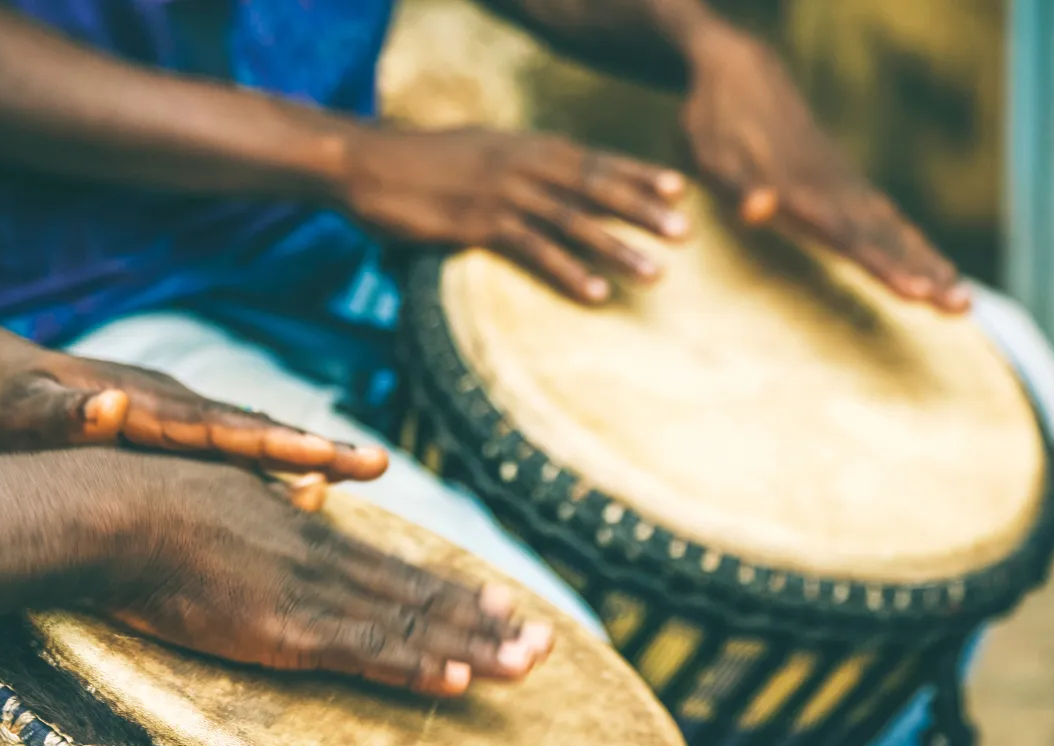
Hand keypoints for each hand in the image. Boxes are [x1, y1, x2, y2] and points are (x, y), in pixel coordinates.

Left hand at [0, 348, 387, 481]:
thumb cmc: (4, 408)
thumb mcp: (20, 413)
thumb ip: (62, 413)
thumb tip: (108, 404)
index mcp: (149, 409)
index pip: (222, 429)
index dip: (274, 446)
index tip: (325, 457)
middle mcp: (177, 408)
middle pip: (258, 430)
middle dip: (318, 448)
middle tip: (378, 466)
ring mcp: (181, 419)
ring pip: (256, 440)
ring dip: (310, 456)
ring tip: (365, 472)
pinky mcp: (175, 436)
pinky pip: (237, 455)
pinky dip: (277, 469)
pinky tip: (308, 495)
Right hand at [100, 458, 552, 696]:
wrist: (113, 512)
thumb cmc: (150, 499)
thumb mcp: (230, 486)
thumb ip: (279, 497)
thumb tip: (311, 491)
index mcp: (310, 533)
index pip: (398, 568)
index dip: (455, 591)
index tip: (503, 603)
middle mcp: (326, 560)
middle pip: (422, 597)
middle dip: (488, 623)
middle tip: (547, 641)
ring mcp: (311, 594)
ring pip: (411, 626)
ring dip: (476, 648)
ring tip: (532, 663)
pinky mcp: (286, 628)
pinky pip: (366, 654)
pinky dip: (418, 667)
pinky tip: (461, 680)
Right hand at [341, 126, 688, 303]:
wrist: (367, 163)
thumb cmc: (419, 163)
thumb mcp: (477, 152)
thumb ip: (513, 166)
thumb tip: (538, 184)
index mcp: (527, 145)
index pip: (596, 159)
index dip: (639, 174)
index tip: (681, 190)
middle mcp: (523, 165)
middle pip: (596, 188)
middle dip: (644, 210)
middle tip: (686, 233)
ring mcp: (503, 194)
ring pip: (574, 222)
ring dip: (618, 248)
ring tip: (655, 272)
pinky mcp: (479, 224)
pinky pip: (534, 251)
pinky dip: (568, 272)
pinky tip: (596, 292)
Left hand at [679, 17, 968, 311]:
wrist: (741, 71)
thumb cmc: (719, 121)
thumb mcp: (715, 156)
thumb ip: (739, 186)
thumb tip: (758, 210)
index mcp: (804, 192)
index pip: (850, 237)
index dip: (883, 265)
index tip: (916, 293)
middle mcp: (834, 190)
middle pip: (887, 239)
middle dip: (924, 274)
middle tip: (962, 307)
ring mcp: (843, 184)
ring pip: (896, 230)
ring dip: (929, 264)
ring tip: (964, 300)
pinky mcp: (844, 181)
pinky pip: (888, 218)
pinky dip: (913, 244)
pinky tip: (933, 264)